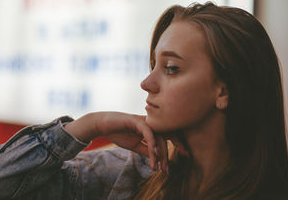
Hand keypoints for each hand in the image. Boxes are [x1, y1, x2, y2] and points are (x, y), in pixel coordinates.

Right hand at [65, 112, 187, 171]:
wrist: (102, 125)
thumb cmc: (119, 132)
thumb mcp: (135, 145)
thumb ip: (146, 149)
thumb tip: (157, 159)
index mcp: (152, 126)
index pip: (169, 132)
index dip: (178, 142)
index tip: (185, 153)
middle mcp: (151, 122)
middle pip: (169, 132)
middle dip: (176, 146)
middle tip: (181, 158)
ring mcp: (144, 120)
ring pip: (159, 135)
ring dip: (161, 153)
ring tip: (160, 167)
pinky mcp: (136, 120)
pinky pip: (148, 132)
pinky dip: (152, 143)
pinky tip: (154, 154)